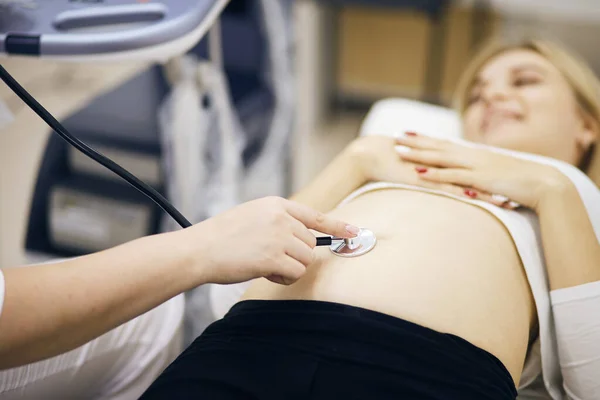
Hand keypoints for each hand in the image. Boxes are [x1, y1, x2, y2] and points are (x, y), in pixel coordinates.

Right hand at [187, 197, 358, 285]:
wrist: (199, 249)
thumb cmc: (221, 237)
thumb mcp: (251, 216)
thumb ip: (277, 221)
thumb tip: (304, 238)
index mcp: (275, 205)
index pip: (314, 215)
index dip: (338, 225)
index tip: (355, 232)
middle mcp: (281, 218)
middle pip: (311, 244)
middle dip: (296, 256)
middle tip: (269, 258)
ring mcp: (279, 236)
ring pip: (306, 260)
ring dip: (290, 268)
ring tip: (264, 264)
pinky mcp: (274, 257)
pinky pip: (296, 273)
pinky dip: (284, 278)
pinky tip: (264, 272)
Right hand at [345, 135, 505, 200]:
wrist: (369, 155)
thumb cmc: (387, 163)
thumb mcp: (411, 170)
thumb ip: (424, 175)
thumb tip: (431, 181)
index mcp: (440, 163)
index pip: (471, 172)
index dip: (491, 179)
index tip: (509, 187)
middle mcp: (441, 166)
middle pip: (475, 177)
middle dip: (497, 187)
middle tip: (518, 194)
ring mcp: (433, 171)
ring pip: (466, 184)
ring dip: (487, 193)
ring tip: (506, 202)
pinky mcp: (423, 178)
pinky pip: (447, 188)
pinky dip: (463, 194)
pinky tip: (477, 199)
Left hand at [395, 132, 567, 209]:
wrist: (544, 183)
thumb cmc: (522, 180)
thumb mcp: (496, 173)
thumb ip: (481, 172)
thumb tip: (469, 176)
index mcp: (475, 154)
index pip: (445, 143)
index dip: (425, 139)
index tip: (407, 134)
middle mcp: (472, 156)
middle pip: (438, 147)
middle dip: (415, 142)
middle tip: (394, 137)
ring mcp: (474, 167)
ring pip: (440, 159)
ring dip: (418, 155)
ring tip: (398, 152)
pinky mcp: (479, 180)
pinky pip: (452, 177)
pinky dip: (434, 174)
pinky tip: (418, 173)